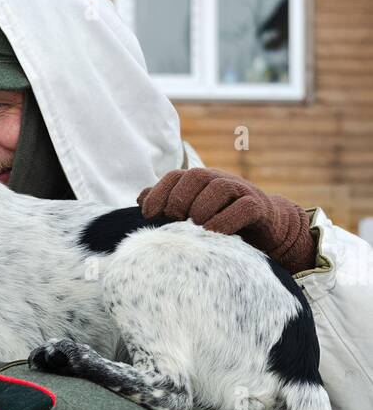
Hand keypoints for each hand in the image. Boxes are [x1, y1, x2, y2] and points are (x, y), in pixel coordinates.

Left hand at [138, 167, 316, 273]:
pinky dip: (226, 220)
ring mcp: (240, 192)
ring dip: (202, 206)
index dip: (159, 192)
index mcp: (201, 182)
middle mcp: (219, 181)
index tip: (148, 213)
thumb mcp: (193, 213)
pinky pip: (244, 208)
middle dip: (179, 198)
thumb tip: (140, 198)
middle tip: (173, 219)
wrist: (267, 228)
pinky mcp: (258, 207)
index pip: (176, 176)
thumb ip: (169, 204)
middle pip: (196, 176)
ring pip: (219, 187)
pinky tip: (213, 233)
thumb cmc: (223, 221)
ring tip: (194, 226)